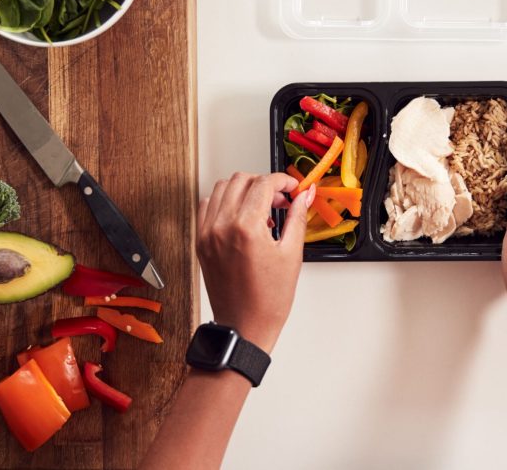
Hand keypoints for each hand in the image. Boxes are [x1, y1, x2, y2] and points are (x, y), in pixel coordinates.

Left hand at [196, 173, 314, 351]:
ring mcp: (207, 233)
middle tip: (281, 199)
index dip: (283, 181)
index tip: (293, 188)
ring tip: (262, 208)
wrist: (245, 326)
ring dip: (244, 189)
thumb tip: (306, 195)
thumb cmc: (268, 299)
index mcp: (246, 228)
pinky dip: (225, 202)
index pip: (264, 183)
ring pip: (222, 188)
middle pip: (242, 180)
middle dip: (265, 183)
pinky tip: (242, 217)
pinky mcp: (201, 242)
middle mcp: (221, 226)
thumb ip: (298, 217)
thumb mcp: (292, 254)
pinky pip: (208, 206)